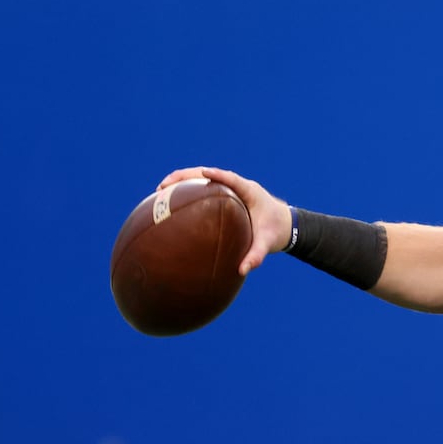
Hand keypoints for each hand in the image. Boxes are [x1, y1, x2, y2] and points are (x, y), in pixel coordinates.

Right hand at [158, 166, 291, 275]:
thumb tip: (242, 270)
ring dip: (182, 181)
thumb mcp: (267, 244)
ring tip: (159, 190)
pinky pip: (203, 188)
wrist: (283, 225)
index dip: (218, 175)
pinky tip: (169, 201)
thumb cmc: (275, 232)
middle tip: (164, 185)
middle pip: (210, 174)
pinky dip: (187, 190)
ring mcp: (229, 188)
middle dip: (186, 176)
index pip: (231, 179)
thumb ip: (257, 256)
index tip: (203, 173)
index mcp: (250, 191)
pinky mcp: (224, 194)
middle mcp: (238, 186)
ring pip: (202, 178)